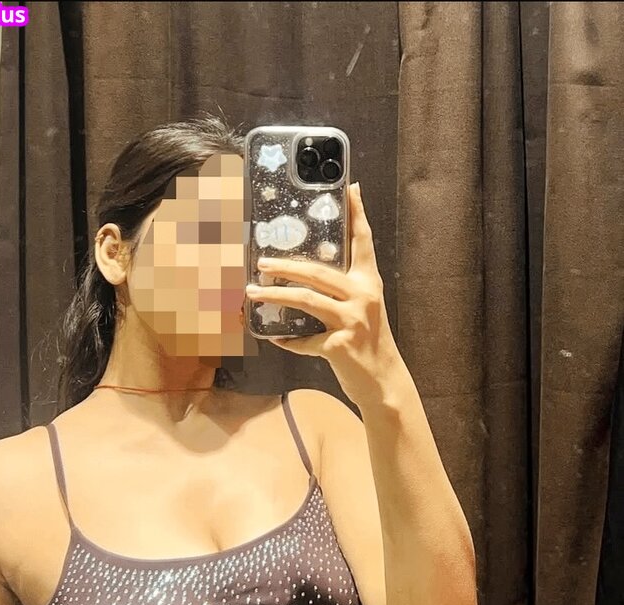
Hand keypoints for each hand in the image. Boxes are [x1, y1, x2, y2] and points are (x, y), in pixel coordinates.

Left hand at [244, 182, 403, 405]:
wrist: (384, 384)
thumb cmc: (370, 345)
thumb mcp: (364, 311)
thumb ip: (343, 293)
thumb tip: (305, 278)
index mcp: (370, 283)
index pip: (363, 241)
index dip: (356, 213)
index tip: (350, 187)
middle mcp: (363, 296)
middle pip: (318, 272)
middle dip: (285, 265)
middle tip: (262, 261)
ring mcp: (351, 320)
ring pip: (305, 300)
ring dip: (275, 296)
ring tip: (253, 292)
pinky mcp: (338, 345)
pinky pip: (303, 341)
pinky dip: (288, 341)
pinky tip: (275, 339)